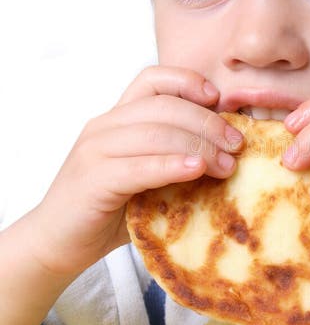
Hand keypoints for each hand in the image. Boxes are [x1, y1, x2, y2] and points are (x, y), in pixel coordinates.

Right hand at [28, 66, 242, 278]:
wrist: (57, 244)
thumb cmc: (107, 212)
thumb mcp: (145, 177)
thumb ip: (173, 158)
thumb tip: (227, 154)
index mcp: (116, 119)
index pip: (152, 80)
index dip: (188, 82)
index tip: (218, 100)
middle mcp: (104, 127)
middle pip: (165, 107)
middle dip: (208, 123)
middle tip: (237, 144)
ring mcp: (95, 151)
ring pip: (156, 133)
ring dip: (199, 146)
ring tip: (227, 164)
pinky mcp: (93, 180)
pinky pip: (139, 166)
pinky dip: (172, 166)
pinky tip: (198, 171)